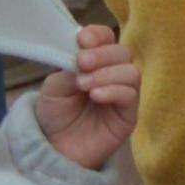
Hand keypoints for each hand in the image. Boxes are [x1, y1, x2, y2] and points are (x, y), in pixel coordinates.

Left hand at [33, 25, 141, 170]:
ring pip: (132, 71)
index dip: (98, 35)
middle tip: (82, 63)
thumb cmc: (54, 115)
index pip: (106, 38)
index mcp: (95, 62)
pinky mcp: (129, 114)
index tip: (82, 40)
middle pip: (122, 52)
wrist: (54, 149)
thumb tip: (83, 53)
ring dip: (108, 73)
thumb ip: (68, 67)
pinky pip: (131, 95)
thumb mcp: (53, 86)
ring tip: (85, 86)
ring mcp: (123, 93)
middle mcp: (113, 74)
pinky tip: (96, 96)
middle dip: (102, 54)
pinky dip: (114, 90)